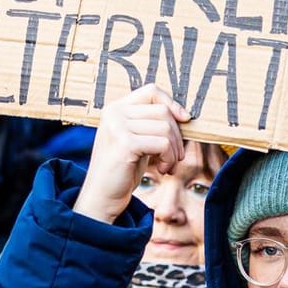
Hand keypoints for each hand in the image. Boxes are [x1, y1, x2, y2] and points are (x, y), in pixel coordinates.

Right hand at [74, 85, 192, 223]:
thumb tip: (184, 115)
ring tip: (167, 166)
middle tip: (174, 157)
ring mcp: (117, 126)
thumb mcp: (135, 139)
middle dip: (177, 136)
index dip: (172, 103)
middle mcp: (114, 113)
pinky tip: (162, 170)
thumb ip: (150, 124)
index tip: (185, 120)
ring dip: (174, 151)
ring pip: (166, 128)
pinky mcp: (125, 143)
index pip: (151, 91)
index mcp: (115, 108)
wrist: (102, 196)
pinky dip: (169, 158)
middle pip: (163, 111)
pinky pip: (163, 143)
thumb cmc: (122, 169)